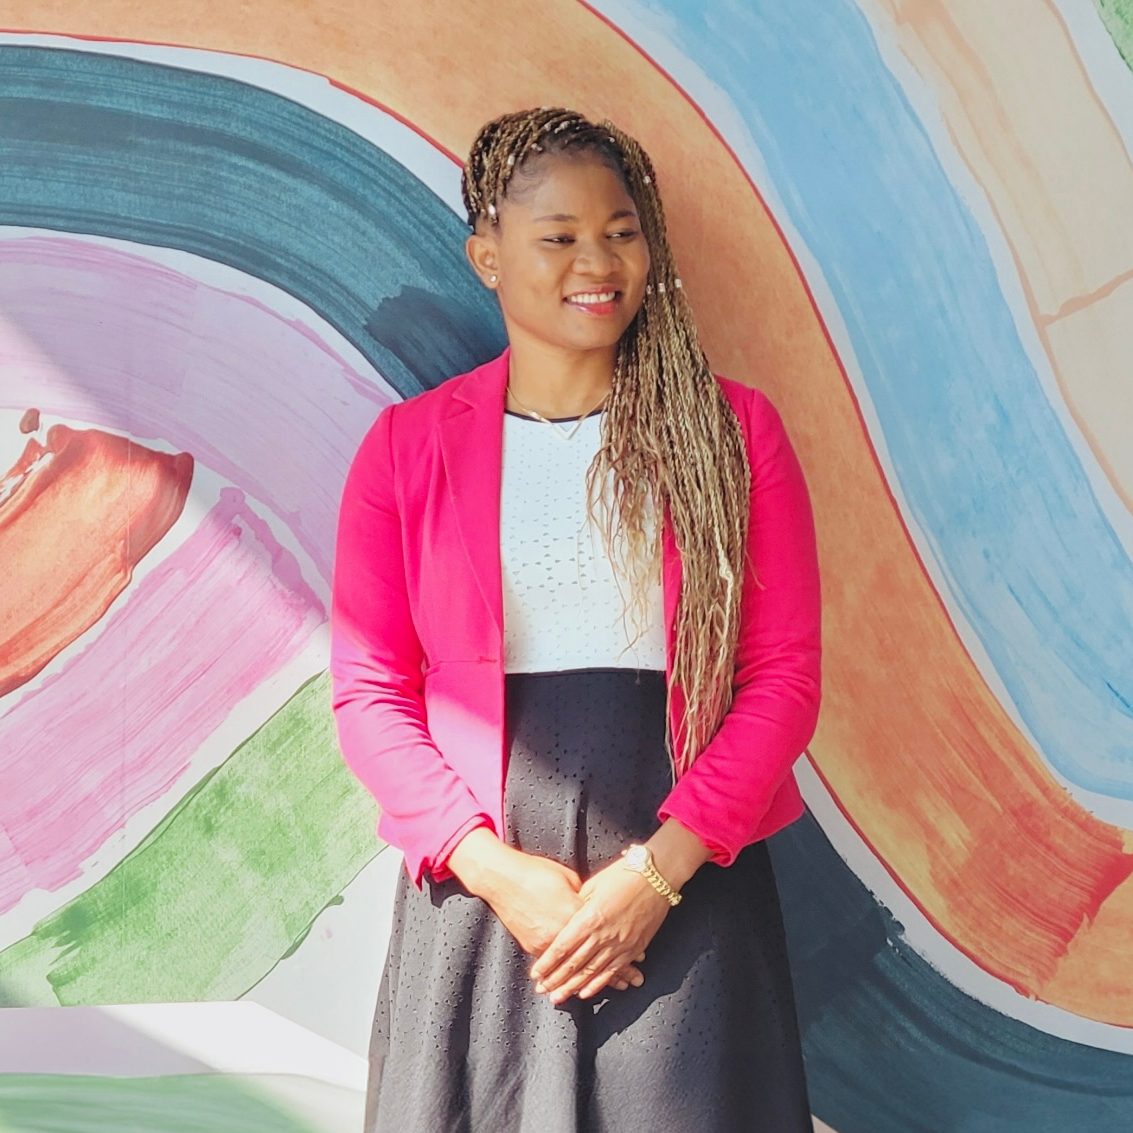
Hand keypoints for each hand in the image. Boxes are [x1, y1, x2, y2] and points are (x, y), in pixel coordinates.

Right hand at [458, 841, 645, 989]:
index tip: (638, 959)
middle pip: (594, 957)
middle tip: (631, 984)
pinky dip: (569, 977)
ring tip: (611, 990)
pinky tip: (579, 987)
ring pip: (575, 968)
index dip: (622, 948)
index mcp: (577, 913)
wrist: (504, 878)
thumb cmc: (538, 872)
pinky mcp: (533, 946)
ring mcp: (547, 942)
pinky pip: (556, 967)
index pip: (606, 936)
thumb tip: (599, 908)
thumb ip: (586, 897)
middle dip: (615, 972)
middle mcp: (564, 933)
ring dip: (594, 980)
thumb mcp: (569, 879)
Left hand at [530, 856, 670, 1003]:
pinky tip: (586, 993)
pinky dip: (598, 984)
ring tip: (559, 997)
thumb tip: (565, 919)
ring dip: (573, 987)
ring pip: (591, 972)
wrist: (656, 877)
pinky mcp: (633, 948)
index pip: (562, 946)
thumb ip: (578, 905)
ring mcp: (619, 944)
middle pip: (574, 963)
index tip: (535, 973)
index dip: (547, 962)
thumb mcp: (593, 885)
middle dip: (556, 979)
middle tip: (542, 991)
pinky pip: (612, 971)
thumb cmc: (623, 875)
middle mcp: (603, 935)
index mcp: (590, 917)